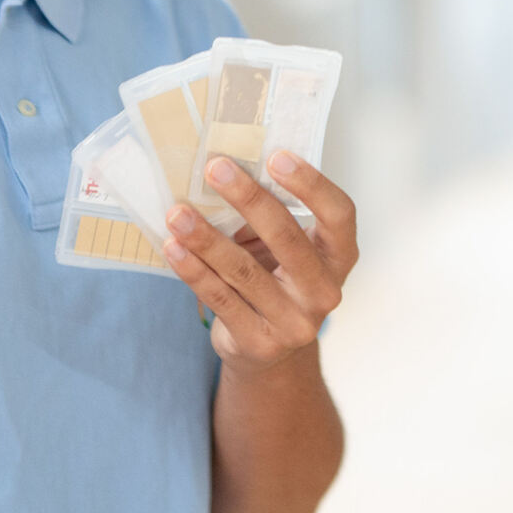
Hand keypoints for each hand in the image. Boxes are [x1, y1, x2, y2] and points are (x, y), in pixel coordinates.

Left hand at [163, 152, 358, 375]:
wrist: (270, 356)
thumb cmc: (276, 283)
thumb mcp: (285, 252)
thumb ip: (270, 218)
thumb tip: (226, 171)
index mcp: (339, 259)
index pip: (339, 215)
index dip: (312, 185)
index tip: (277, 157)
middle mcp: (325, 292)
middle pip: (287, 238)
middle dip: (249, 199)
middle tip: (216, 169)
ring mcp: (294, 322)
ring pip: (244, 271)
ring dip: (206, 237)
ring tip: (178, 212)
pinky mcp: (259, 343)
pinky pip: (220, 299)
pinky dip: (193, 270)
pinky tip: (173, 247)